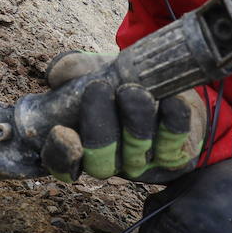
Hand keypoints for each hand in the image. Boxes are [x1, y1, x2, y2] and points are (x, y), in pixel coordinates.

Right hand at [38, 51, 207, 183]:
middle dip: (99, 128)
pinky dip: (172, 121)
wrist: (167, 85)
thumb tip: (58, 74)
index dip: (61, 153)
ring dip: (135, 120)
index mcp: (81, 145)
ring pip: (135, 155)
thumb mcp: (95, 68)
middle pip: (99, 164)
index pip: (62, 164)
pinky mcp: (173, 157)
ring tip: (135, 90)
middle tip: (99, 88)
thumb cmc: (121, 80)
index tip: (62, 130)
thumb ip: (74, 68)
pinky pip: (172, 145)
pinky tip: (171, 100)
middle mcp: (110, 160)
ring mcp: (142, 162)